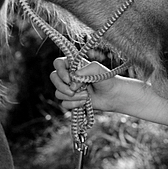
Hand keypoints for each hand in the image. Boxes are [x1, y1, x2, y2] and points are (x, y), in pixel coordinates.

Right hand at [49, 57, 167, 126]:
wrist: (114, 95)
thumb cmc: (106, 79)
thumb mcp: (96, 69)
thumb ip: (82, 71)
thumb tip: (71, 83)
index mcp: (73, 65)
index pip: (57, 63)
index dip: (60, 71)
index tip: (70, 78)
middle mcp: (69, 76)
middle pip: (53, 78)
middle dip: (62, 86)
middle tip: (74, 89)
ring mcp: (69, 89)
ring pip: (58, 92)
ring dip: (72, 96)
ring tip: (86, 95)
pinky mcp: (72, 101)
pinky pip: (64, 104)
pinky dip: (74, 105)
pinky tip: (85, 102)